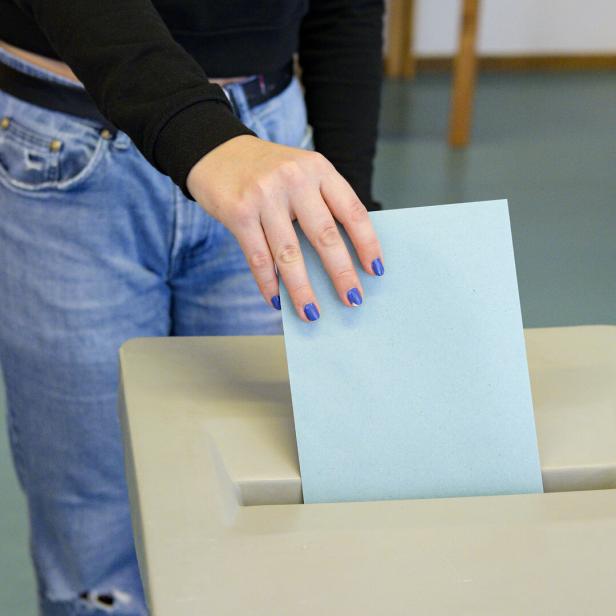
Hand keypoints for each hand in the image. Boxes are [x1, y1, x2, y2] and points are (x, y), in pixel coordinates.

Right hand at [186, 135, 383, 321]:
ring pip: (289, 254)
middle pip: (325, 236)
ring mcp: (264, 195)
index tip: (375, 270)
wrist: (217, 152)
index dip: (367, 243)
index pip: (352, 211)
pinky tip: (276, 300)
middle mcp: (294, 179)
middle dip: (341, 273)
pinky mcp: (238, 212)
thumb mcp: (302, 173)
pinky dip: (268, 283)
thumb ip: (322, 203)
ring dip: (302, 290)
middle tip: (352, 300)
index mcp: (319, 169)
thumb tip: (341, 258)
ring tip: (312, 313)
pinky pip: (258, 257)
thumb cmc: (267, 171)